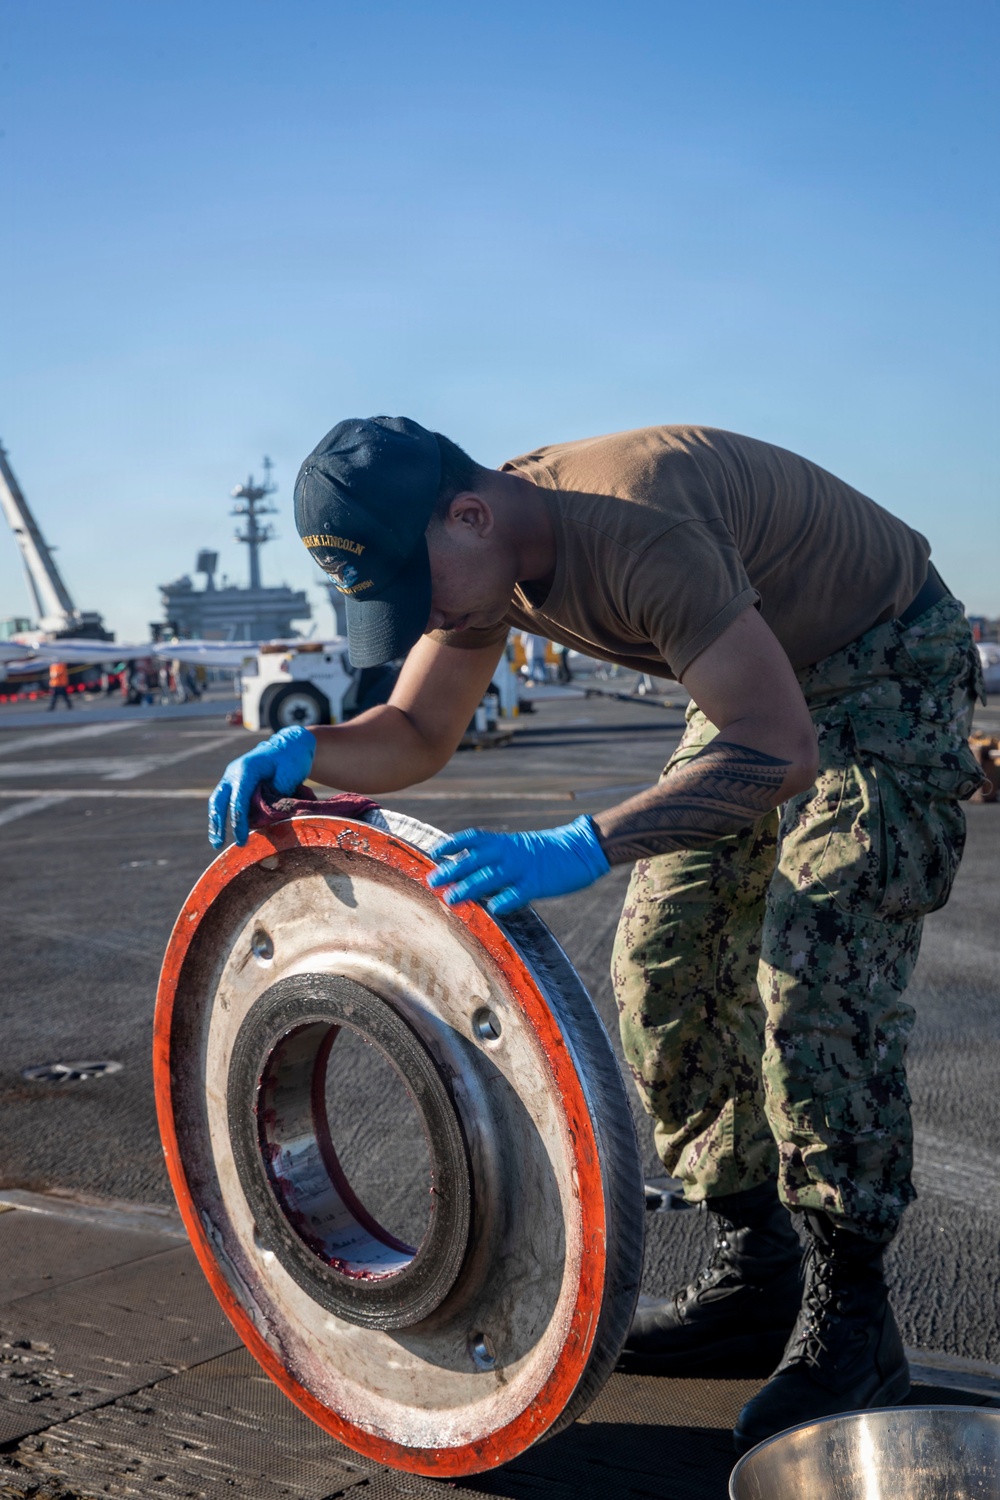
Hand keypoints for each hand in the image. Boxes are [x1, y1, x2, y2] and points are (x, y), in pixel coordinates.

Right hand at [208, 726, 315, 848]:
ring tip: (216, 843)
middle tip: (217, 845)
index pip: (238, 799)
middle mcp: (234, 772)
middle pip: (219, 800)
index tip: (241, 839)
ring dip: (216, 822)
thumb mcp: (288, 774)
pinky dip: (223, 815)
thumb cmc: (291, 759)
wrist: (290, 746)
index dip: (238, 821)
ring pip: (218, 801)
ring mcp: (232, 777)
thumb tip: (266, 815)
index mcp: (247, 769)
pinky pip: (225, 801)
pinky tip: (224, 831)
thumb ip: (276, 794)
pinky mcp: (235, 783)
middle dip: (217, 823)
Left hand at [426, 816, 609, 915]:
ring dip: (469, 887)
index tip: (435, 853)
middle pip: (474, 860)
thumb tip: (469, 868)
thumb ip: (496, 856)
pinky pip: (518, 892)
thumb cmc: (547, 851)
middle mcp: (509, 852)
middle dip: (452, 870)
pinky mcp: (537, 883)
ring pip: (490, 877)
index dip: (452, 844)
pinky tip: (492, 909)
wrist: (580, 849)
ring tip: (451, 898)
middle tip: (432, 881)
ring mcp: (522, 868)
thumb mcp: (518, 846)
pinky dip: (505, 900)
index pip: (472, 838)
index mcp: (504, 842)